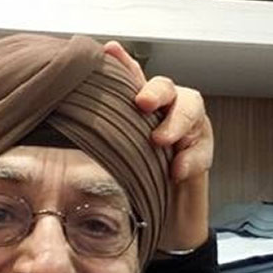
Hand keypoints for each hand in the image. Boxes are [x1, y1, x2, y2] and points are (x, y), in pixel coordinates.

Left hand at [103, 41, 212, 250]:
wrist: (164, 222)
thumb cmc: (135, 186)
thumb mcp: (113, 159)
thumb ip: (102, 132)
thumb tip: (70, 110)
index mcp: (142, 109)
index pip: (134, 78)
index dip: (123, 62)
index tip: (109, 51)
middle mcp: (167, 112)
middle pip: (167, 87)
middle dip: (156, 91)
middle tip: (143, 103)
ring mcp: (188, 130)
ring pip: (191, 109)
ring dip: (176, 123)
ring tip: (160, 141)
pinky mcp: (203, 152)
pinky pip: (202, 148)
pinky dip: (190, 158)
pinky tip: (176, 171)